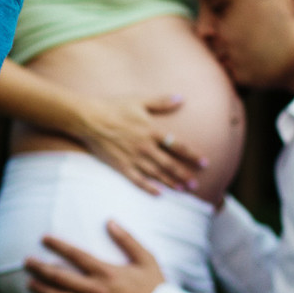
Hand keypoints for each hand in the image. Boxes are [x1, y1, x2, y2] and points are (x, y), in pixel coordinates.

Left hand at [23, 223, 163, 292]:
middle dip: (41, 268)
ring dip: (43, 291)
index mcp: (107, 272)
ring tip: (29, 284)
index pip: (76, 255)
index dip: (58, 245)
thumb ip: (127, 239)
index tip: (44, 238)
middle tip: (26, 262)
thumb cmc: (157, 289)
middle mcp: (97, 291)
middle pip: (62, 277)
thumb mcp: (146, 259)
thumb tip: (109, 220)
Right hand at [77, 95, 205, 195]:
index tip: (204, 163)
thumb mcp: (139, 100)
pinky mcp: (121, 165)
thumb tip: (181, 98)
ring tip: (182, 190)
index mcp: (152, 131)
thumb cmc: (113, 107)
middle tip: (196, 184)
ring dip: (171, 182)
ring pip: (156, 174)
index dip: (192, 155)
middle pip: (170, 164)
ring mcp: (133, 158)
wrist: (89, 119)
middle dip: (184, 175)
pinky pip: (138, 179)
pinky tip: (158, 193)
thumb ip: (161, 102)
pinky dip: (149, 187)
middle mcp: (145, 147)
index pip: (178, 146)